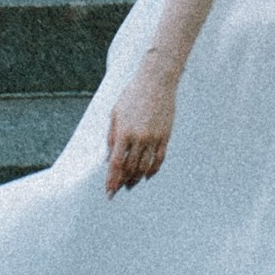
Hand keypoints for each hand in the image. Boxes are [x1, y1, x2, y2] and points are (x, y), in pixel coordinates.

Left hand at [105, 62, 177, 193]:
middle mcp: (139, 138)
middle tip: (118, 189)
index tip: (109, 192)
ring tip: (130, 184)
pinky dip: (153, 170)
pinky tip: (147, 176)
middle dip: (123, 182)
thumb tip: (108, 158)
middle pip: (130, 168)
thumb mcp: (115, 114)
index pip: (116, 163)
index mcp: (124, 132)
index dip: (112, 180)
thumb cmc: (133, 95)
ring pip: (145, 167)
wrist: (156, 82)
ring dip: (136, 178)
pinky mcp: (165, 136)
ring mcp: (154, 138)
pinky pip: (159, 159)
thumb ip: (111, 137)